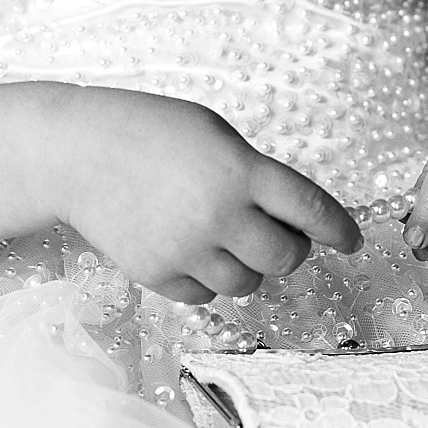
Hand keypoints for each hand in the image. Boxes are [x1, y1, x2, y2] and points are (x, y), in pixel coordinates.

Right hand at [59, 89, 362, 302]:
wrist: (75, 153)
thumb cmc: (148, 131)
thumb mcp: (212, 133)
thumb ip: (253, 173)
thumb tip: (290, 219)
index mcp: (240, 170)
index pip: (311, 209)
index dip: (339, 229)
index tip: (353, 241)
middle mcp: (219, 215)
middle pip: (286, 258)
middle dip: (291, 248)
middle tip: (276, 232)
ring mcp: (187, 250)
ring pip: (249, 285)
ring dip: (250, 267)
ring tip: (228, 238)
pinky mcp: (158, 275)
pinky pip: (205, 296)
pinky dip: (209, 280)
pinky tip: (193, 249)